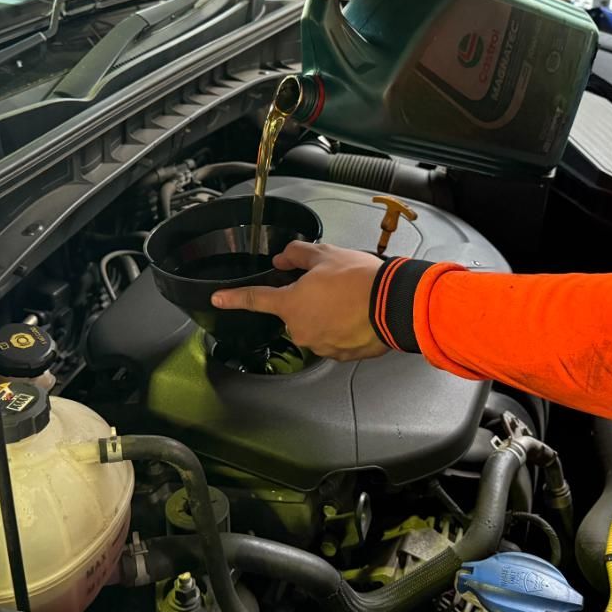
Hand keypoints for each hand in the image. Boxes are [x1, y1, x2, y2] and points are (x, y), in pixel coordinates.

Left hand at [211, 242, 388, 361]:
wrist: (393, 304)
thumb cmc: (359, 279)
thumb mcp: (324, 255)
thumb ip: (296, 255)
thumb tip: (283, 259)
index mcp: (290, 305)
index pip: (254, 299)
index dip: (233, 298)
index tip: (218, 300)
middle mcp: (300, 329)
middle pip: (295, 312)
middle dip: (308, 299)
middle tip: (331, 285)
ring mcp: (321, 345)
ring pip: (317, 325)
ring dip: (327, 314)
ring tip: (350, 299)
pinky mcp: (342, 355)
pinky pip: (336, 338)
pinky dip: (344, 328)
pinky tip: (359, 315)